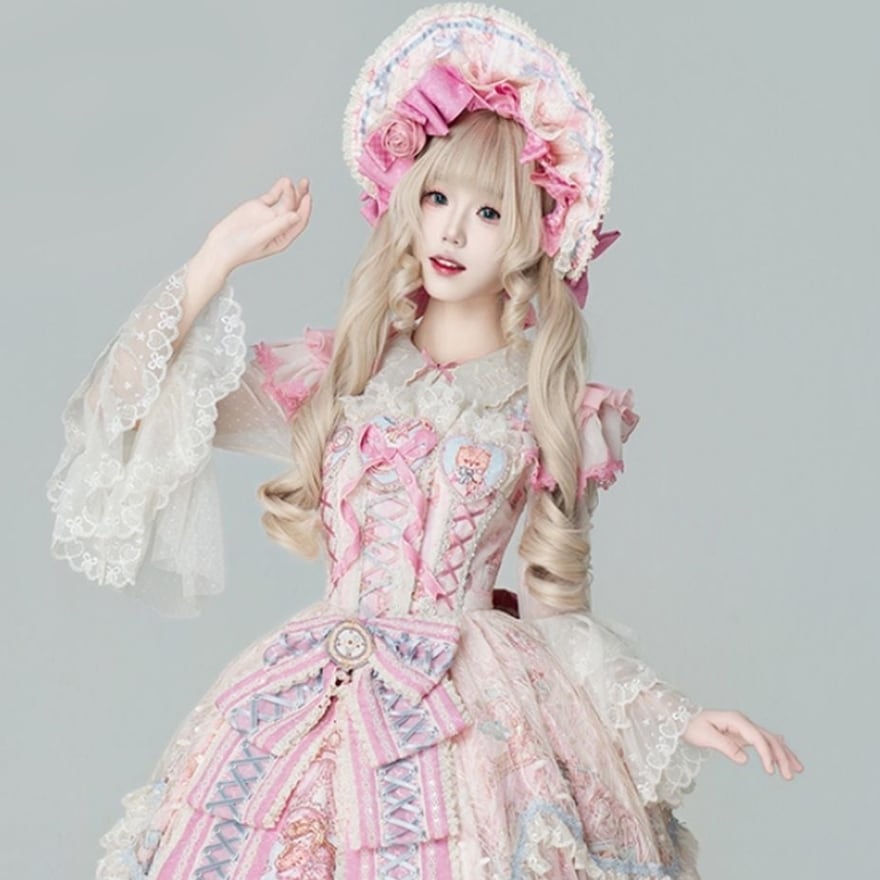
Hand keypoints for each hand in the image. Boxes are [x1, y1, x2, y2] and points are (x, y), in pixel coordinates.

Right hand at [199, 176, 312, 276]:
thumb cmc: (240, 248)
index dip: (304, 209)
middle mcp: (279, 226)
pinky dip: (278, 189)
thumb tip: (296, 215)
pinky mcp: (258, 207)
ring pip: (284, 201)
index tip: (307, 196)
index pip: (299, 222)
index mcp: (283, 238)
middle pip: (294, 209)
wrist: (219, 246)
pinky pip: (272, 196)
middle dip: (300, 196)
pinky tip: (283, 181)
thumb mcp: (261, 237)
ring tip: (289, 181)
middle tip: (305, 183)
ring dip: (289, 191)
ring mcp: (269, 216)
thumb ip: (279, 226)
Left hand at [683, 709, 804, 780]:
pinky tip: (785, 756)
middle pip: (769, 738)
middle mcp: (743, 722)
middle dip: (782, 756)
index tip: (770, 771)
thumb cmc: (693, 727)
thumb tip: (744, 759)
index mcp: (736, 720)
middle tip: (790, 775)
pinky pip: (762, 742)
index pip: (758, 737)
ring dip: (783, 754)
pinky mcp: (742, 734)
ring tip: (797, 770)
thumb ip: (725, 746)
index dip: (767, 754)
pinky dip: (775, 750)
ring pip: (769, 740)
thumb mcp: (706, 737)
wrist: (684, 720)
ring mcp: (744, 727)